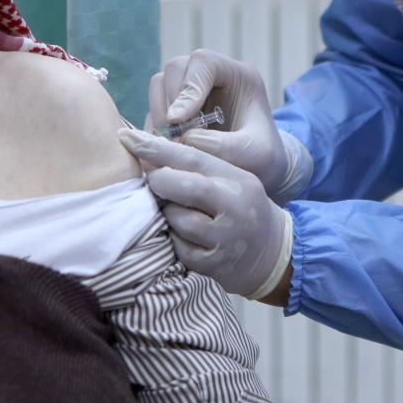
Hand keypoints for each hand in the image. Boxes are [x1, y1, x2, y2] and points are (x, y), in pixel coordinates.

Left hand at [119, 128, 292, 302]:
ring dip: (166, 215)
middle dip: (159, 181)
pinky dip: (174, 240)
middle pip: (185, 186)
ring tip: (174, 213)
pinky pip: (178, 248)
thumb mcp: (232, 181)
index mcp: (237, 179)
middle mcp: (234, 206)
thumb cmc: (242, 209)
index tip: (127, 137)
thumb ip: (198, 167)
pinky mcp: (215, 265)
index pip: (193, 157)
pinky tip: (183, 238)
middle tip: (149, 180)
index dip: (156, 146)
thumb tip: (149, 150)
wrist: (275, 255)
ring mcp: (226, 238)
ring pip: (178, 220)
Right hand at [150, 49, 311, 203]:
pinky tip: (166, 149)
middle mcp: (212, 76)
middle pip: (175, 69)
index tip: (179, 120)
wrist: (259, 175)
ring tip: (171, 145)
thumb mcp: (256, 156)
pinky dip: (155, 128)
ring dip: (159, 115)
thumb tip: (187, 138)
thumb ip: (226, 147)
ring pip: (159, 85)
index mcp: (239, 75)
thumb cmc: (265, 161)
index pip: (204, 62)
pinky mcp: (176, 108)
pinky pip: (154, 107)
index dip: (188, 87)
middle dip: (170, 104)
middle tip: (173, 137)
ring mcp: (192, 90)